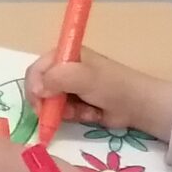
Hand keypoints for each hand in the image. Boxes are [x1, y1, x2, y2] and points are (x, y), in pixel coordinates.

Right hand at [26, 47, 171, 142]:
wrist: (137, 105)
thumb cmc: (111, 85)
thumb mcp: (83, 77)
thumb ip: (56, 79)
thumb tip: (36, 90)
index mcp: (64, 55)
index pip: (35, 70)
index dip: (34, 87)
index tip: (40, 103)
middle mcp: (64, 69)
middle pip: (40, 89)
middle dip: (51, 103)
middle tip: (62, 113)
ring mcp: (70, 87)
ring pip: (51, 104)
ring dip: (65, 112)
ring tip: (84, 111)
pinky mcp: (76, 103)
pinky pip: (63, 113)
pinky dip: (74, 116)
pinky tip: (90, 114)